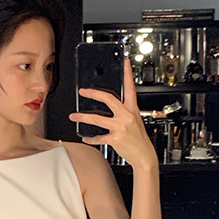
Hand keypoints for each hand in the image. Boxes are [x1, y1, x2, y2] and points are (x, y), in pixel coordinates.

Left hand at [69, 50, 156, 172]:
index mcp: (132, 109)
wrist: (144, 156)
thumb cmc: (138, 139)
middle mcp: (126, 116)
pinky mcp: (115, 139)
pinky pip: (98, 137)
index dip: (127, 73)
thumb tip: (109, 106)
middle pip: (108, 99)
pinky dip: (90, 138)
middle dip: (94, 93)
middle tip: (83, 91)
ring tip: (74, 116)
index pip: (130, 87)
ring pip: (98, 119)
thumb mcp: (135, 121)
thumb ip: (123, 112)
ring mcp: (120, 127)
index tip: (124, 61)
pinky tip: (85, 138)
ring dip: (83, 117)